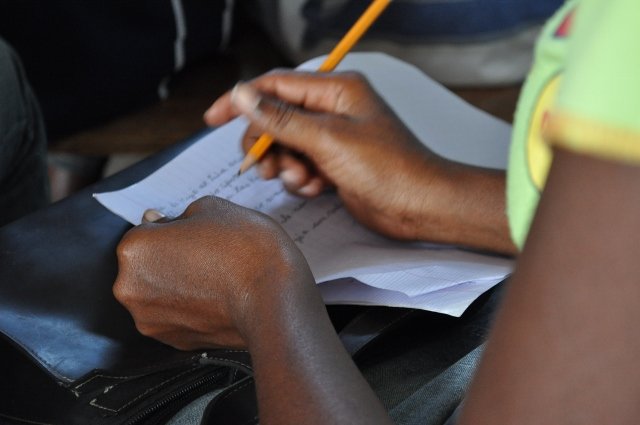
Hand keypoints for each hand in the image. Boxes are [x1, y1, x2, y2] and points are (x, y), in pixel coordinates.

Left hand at [113, 196, 316, 349]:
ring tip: (216, 277)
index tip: (197, 234)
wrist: (274, 299)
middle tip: (208, 254)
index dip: (175, 229)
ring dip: (178, 284)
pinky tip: (217, 298)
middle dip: (170, 258)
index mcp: (134, 249)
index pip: (146, 231)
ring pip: (159, 293)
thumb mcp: (212, 207)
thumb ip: (178, 215)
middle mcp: (130, 288)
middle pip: (146, 265)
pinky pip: (175, 317)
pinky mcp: (173, 341)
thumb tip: (161, 223)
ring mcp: (150, 320)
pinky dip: (190, 308)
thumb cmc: (245, 248)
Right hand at [205, 71, 514, 253]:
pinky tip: (318, 188)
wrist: (419, 206)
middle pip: (277, 118)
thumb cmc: (387, 168)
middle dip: (267, 143)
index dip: (242, 100)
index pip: (275, 85)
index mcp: (336, 89)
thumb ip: (281, 119)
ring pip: (286, 145)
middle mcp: (333, 109)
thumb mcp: (327, 140)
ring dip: (286, 165)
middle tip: (264, 166)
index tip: (213, 118)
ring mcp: (333, 137)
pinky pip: (301, 165)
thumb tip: (242, 95)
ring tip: (302, 180)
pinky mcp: (335, 163)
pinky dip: (302, 179)